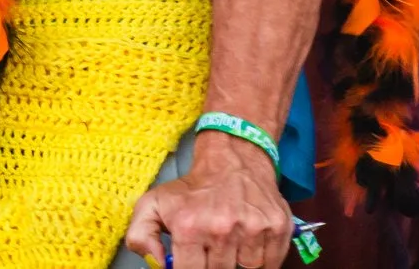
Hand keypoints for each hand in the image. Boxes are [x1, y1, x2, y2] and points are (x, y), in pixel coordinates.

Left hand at [123, 136, 292, 268]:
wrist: (232, 159)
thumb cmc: (192, 188)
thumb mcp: (153, 204)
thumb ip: (140, 236)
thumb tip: (157, 264)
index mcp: (190, 226)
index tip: (192, 261)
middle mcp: (222, 228)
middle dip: (213, 265)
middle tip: (210, 250)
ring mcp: (253, 229)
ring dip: (238, 263)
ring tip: (229, 244)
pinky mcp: (277, 228)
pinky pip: (271, 264)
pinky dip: (261, 260)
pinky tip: (248, 244)